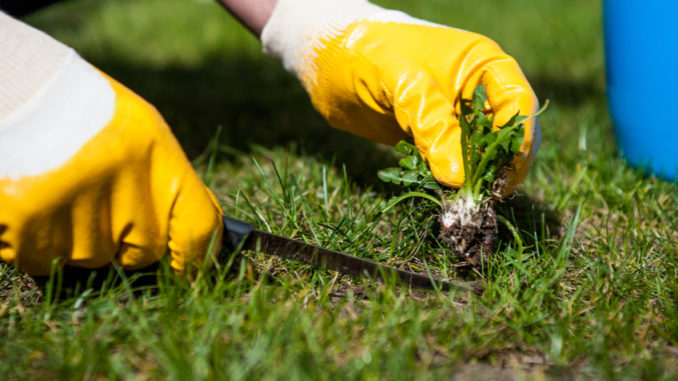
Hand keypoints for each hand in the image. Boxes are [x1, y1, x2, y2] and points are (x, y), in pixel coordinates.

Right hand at [0, 24, 221, 274]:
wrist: (15, 86)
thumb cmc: (82, 110)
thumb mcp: (140, 133)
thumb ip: (166, 185)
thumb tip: (197, 241)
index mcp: (157, 157)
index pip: (198, 228)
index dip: (196, 257)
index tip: (188, 269)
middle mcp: (123, 183)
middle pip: (141, 253)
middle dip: (122, 240)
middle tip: (95, 199)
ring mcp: (75, 204)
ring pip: (87, 258)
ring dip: (73, 237)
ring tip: (56, 188)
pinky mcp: (29, 219)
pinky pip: (40, 259)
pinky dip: (33, 241)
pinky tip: (31, 199)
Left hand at [261, 0, 539, 193]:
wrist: (325, 59)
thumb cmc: (366, 54)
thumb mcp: (403, 84)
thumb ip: (433, 126)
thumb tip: (458, 179)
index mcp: (482, 63)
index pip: (518, 105)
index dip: (517, 143)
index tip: (503, 177)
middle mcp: (475, 90)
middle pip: (506, 134)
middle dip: (498, 166)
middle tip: (482, 197)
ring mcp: (454, 114)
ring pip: (480, 153)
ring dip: (474, 178)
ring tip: (460, 200)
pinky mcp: (432, 135)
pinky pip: (452, 162)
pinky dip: (450, 179)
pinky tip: (441, 193)